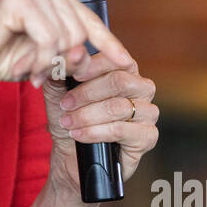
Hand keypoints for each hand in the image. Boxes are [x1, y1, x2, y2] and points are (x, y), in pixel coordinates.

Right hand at [0, 0, 133, 86]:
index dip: (110, 44)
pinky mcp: (18, 1)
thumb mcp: (45, 57)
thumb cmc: (0, 54)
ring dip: (48, 65)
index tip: (127, 64)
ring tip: (30, 71)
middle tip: (41, 75)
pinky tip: (24, 69)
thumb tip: (97, 60)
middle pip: (80, 34)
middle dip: (64, 63)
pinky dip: (39, 61)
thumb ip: (71, 55)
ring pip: (67, 38)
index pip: (91, 20)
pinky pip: (48, 40)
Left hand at [41, 49, 158, 196]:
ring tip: (68, 122)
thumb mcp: (58, 92)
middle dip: (88, 93)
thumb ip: (61, 72)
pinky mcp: (148, 136)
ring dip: (87, 115)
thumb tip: (72, 52)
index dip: (95, 65)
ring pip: (119, 107)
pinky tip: (79, 135)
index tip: (73, 74)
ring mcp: (148, 112)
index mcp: (125, 70)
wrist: (70, 154)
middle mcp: (142, 88)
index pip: (117, 58)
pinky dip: (95, 132)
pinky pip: (121, 130)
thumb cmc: (69, 117)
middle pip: (120, 81)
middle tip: (65, 104)